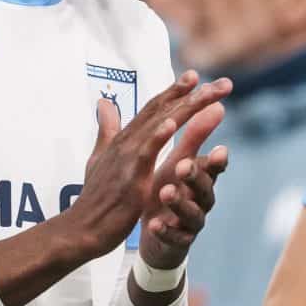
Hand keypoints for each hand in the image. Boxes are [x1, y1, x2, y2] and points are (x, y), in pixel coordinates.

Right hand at [70, 72, 229, 264]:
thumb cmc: (95, 197)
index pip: (153, 109)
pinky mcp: (130, 178)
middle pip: (162, 111)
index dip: (175, 91)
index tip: (196, 76)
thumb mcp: (101, 159)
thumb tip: (103, 103)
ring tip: (205, 91)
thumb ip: (107, 130)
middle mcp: (127, 142)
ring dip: (183, 107)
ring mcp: (127, 158)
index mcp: (125, 139)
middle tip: (224, 83)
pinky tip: (172, 123)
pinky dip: (157, 136)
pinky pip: (145, 153)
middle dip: (192, 94)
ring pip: (158, 125)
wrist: (81, 229)